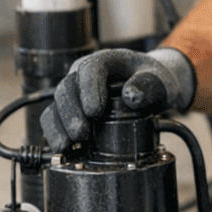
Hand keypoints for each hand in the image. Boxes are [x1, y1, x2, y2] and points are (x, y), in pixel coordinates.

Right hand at [39, 47, 195, 152]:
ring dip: (59, 127)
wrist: (148, 86)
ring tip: (68, 146)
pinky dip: (55, 135)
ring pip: (56, 105)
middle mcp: (82, 75)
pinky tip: (63, 150)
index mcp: (104, 61)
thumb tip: (132, 97)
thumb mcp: (157, 80)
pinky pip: (54, 120)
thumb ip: (148, 86)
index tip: (95, 111)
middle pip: (67, 88)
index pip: (90, 68)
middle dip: (70, 113)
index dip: (89, 89)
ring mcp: (74, 93)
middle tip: (81, 133)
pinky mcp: (70, 110)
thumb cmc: (150, 80)